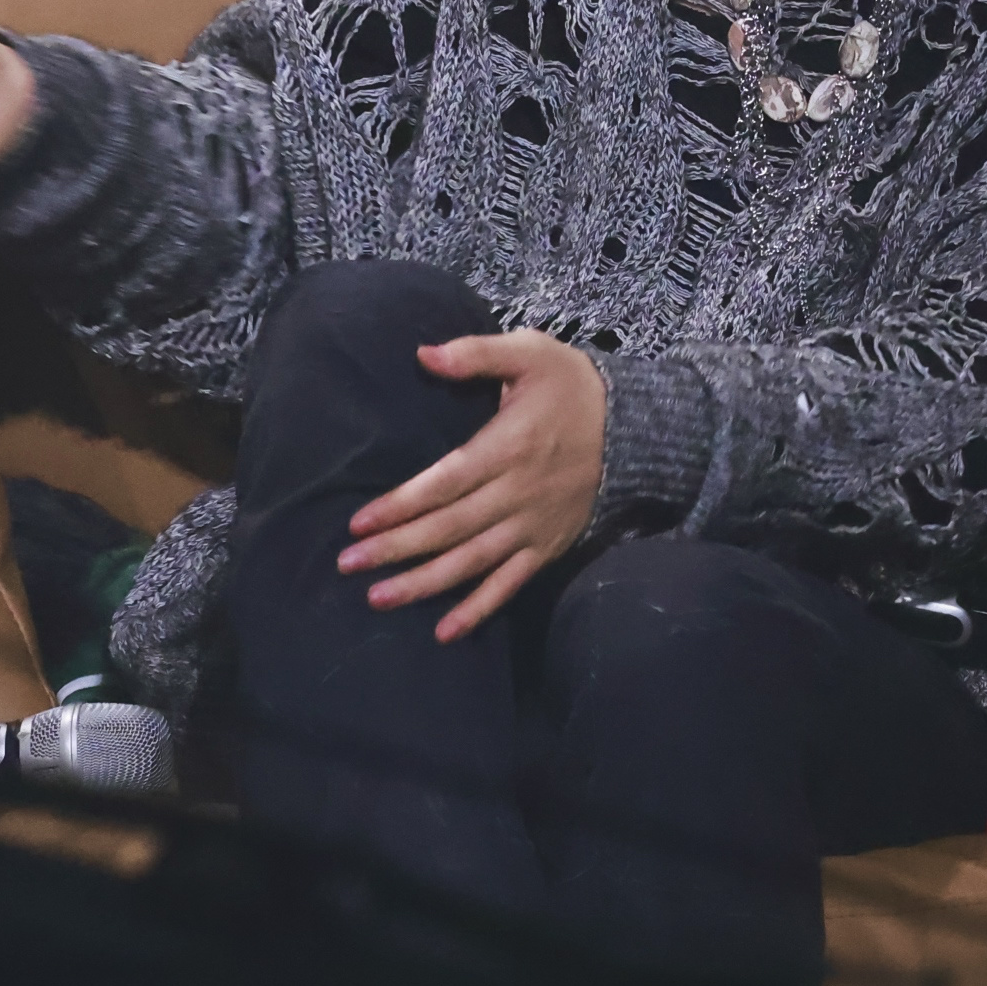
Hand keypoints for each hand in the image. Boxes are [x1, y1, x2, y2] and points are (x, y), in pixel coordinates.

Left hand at [337, 328, 607, 640]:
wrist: (637, 429)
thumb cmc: (573, 387)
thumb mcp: (530, 353)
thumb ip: (476, 353)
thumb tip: (424, 354)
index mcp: (508, 447)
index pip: (444, 482)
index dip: (401, 505)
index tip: (359, 523)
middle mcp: (518, 493)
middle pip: (450, 528)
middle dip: (397, 549)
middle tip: (349, 565)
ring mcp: (532, 525)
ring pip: (472, 562)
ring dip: (425, 584)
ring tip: (379, 598)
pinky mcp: (547, 547)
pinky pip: (510, 583)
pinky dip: (479, 609)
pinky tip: (444, 632)